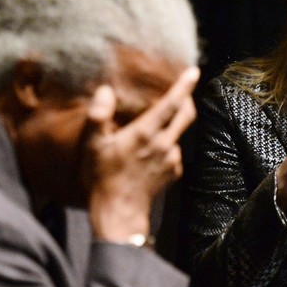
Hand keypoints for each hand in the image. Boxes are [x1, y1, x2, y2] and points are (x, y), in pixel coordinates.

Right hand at [85, 66, 199, 241]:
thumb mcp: (93, 145)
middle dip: (187, 100)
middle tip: (183, 91)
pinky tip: (151, 154)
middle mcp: (164, 144)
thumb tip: (105, 91)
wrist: (119, 214)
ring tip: (153, 130)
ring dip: (172, 128)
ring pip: (178, 135)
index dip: (184, 85)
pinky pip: (174, 153)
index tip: (194, 71)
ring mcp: (171, 160)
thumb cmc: (103, 178)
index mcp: (146, 133)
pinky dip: (167, 148)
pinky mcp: (173, 174)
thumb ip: (98, 115)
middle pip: (186, 115)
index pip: (171, 103)